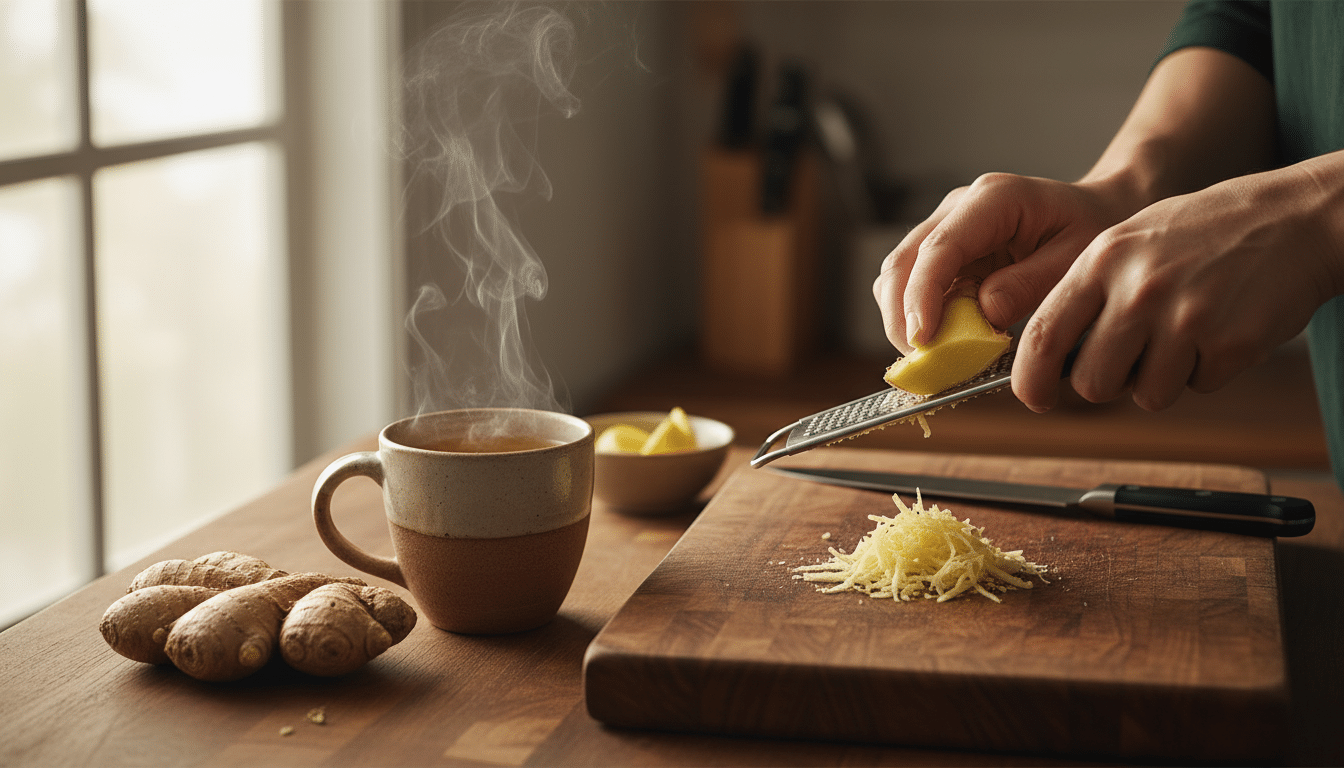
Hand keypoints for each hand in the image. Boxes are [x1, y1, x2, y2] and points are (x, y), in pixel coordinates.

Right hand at [872, 172, 1133, 354]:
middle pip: (903, 262)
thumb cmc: (1091, 229)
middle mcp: (958, 209)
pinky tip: (941, 340)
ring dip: (904, 319)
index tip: (922, 341)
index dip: (922, 297)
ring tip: (934, 356)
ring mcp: (944, 229)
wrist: (1096, 212)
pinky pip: (912, 288)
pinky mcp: (942, 254)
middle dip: (902, 316)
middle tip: (921, 362)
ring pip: (897, 277)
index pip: (940, 248)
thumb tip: (983, 313)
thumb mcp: (1077, 257)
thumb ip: (1030, 285)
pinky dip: (917, 318)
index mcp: (993, 199)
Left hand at [1013, 160, 1343, 412]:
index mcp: (1103, 261)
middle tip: (1134, 357)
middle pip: (1092, 382)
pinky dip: (1206, 370)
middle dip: (1108, 383)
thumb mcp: (1129, 243)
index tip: (1034, 398)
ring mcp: (1186, 318)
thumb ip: (1087, 293)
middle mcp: (1138, 290)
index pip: (1044, 334)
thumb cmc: (1202, 234)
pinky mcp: (1230, 344)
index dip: (1030, 379)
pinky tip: (1219, 328)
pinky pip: (1198, 387)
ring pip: (1146, 395)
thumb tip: (1047, 357)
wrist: (1293, 218)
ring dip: (1162, 378)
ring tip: (1184, 332)